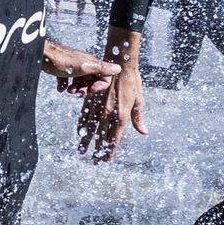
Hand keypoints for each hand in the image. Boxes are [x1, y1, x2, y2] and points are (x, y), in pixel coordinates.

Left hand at [41, 39, 120, 94]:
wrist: (41, 55)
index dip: (100, 86)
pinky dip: (64, 85)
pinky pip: (67, 79)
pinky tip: (60, 88)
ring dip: (75, 88)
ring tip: (68, 91)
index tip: (91, 90)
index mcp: (92, 63)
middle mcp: (84, 64)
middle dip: (86, 88)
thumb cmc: (61, 60)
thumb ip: (101, 69)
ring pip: (80, 80)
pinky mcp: (62, 68)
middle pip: (92, 80)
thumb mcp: (83, 67)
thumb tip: (118, 68)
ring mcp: (73, 66)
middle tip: (76, 92)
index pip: (105, 76)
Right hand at [78, 29, 145, 159]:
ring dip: (86, 141)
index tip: (106, 159)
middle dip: (98, 150)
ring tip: (82, 151)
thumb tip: (143, 132)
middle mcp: (108, 114)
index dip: (110, 150)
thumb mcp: (139, 100)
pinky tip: (79, 132)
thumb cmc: (132, 81)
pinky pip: (84, 115)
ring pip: (90, 129)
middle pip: (101, 137)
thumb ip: (138, 118)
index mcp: (122, 116)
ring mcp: (98, 107)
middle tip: (94, 161)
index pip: (114, 139)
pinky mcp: (91, 99)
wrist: (119, 63)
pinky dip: (81, 125)